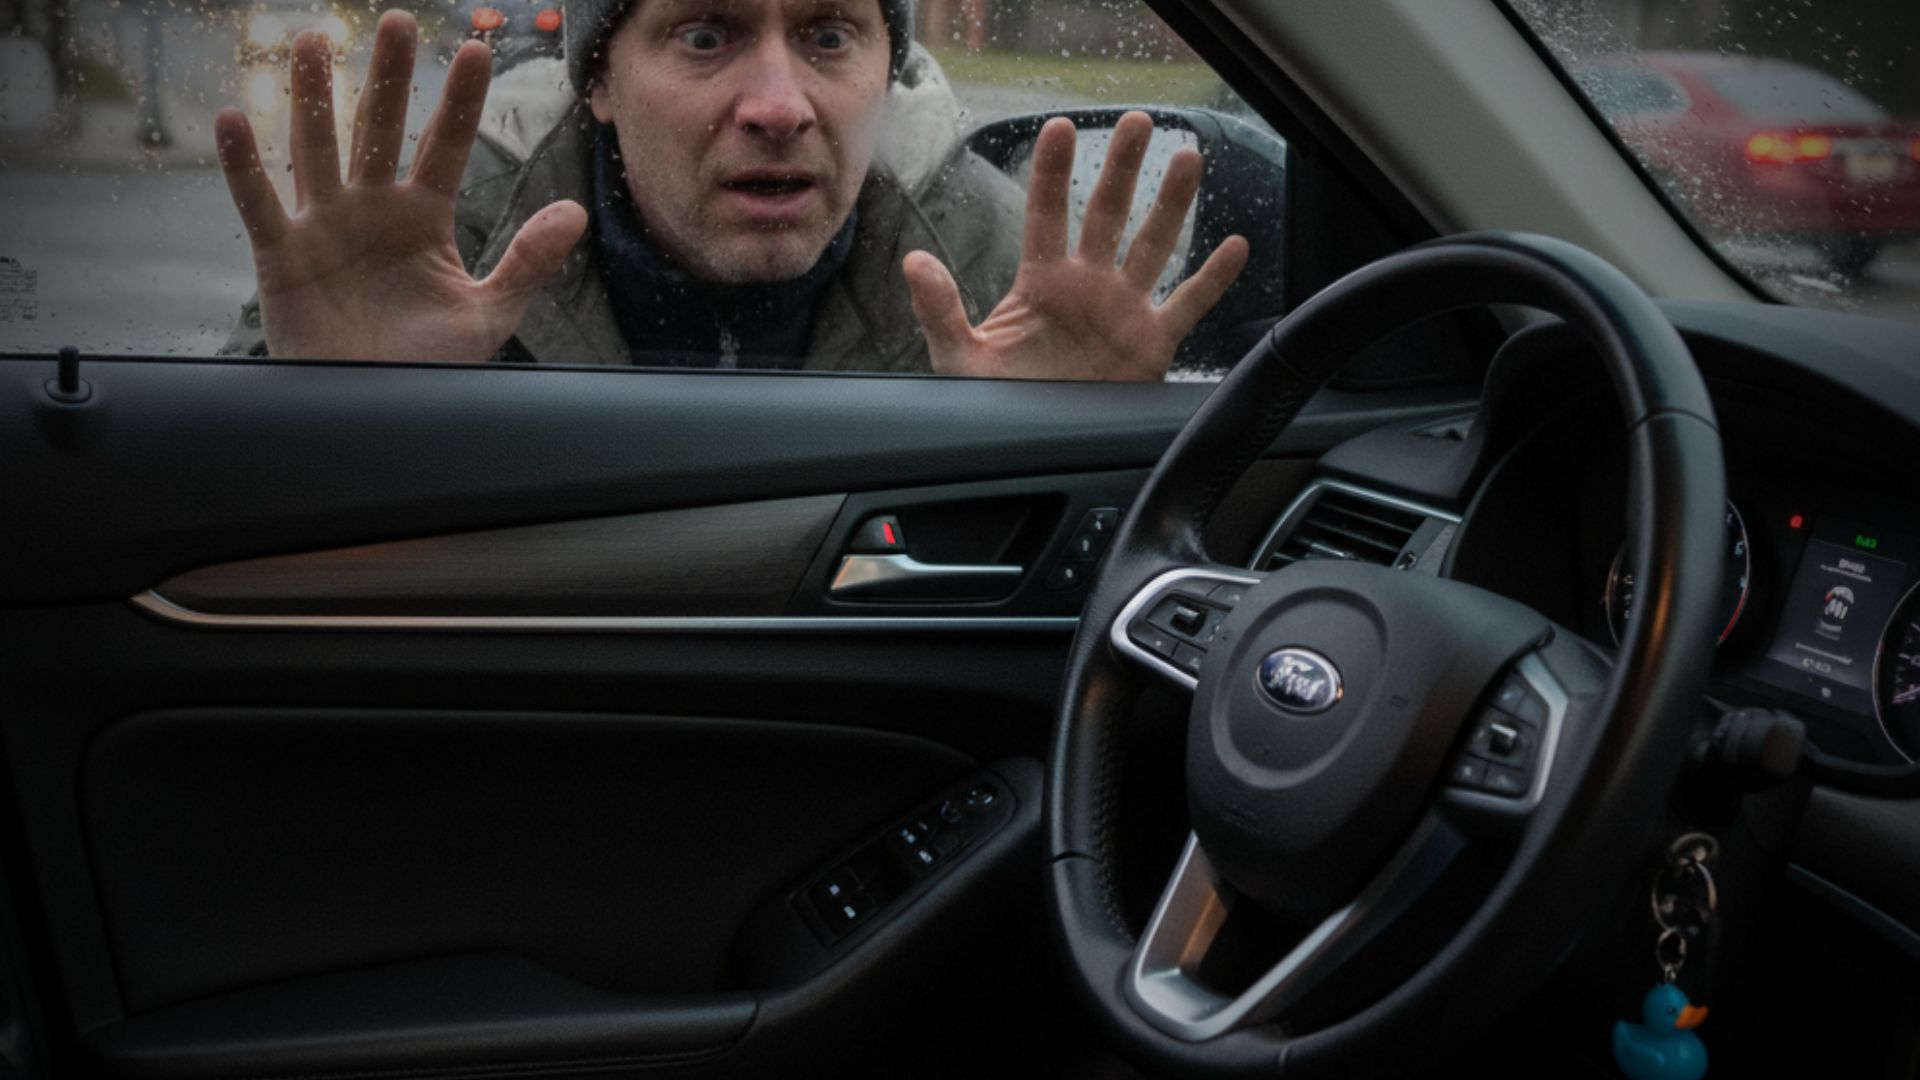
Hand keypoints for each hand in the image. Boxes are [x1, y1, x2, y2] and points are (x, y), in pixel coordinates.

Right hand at [216, 12, 586, 361]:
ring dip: (315, 97)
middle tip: (398, 22)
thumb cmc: (428, 365)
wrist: (374, 411)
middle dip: (389, 78)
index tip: (479, 50)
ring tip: (317, 41)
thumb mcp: (488, 314)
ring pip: (317, 148)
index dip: (461, 101)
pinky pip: (259, 203)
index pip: (447, 147)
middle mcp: (373, 209)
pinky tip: (233, 117)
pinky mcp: (281, 255)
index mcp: (424, 218)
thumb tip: (575, 210)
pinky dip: (244, 165)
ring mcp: (324, 226)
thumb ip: (528, 261)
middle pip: (381, 131)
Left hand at [903, 111, 1248, 381]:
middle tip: (1138, 120)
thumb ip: (938, 310)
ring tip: (1188, 157)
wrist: (1038, 451)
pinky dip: (1212, 279)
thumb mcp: (959, 358)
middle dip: (1122, 167)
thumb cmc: (998, 405)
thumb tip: (913, 260)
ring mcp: (1123, 310)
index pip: (1047, 214)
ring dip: (1171, 203)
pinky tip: (1234, 245)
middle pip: (1108, 213)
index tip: (1061, 126)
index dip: (1053, 171)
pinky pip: (1188, 304)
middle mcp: (1088, 286)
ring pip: (1153, 245)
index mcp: (1042, 283)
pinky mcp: (1152, 344)